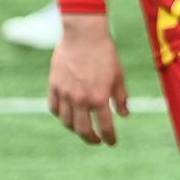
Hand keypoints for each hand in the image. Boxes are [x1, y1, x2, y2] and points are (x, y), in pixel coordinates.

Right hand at [48, 13, 128, 144]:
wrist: (83, 36)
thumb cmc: (105, 54)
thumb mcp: (119, 75)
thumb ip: (121, 97)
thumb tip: (125, 114)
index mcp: (99, 97)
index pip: (105, 126)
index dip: (109, 137)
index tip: (112, 143)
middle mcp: (80, 99)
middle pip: (83, 129)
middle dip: (91, 138)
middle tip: (96, 141)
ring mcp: (65, 94)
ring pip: (66, 121)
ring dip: (75, 128)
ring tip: (83, 128)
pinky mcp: (54, 87)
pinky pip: (54, 108)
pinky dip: (60, 115)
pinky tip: (67, 115)